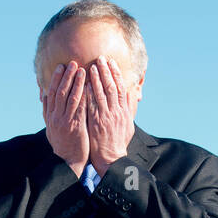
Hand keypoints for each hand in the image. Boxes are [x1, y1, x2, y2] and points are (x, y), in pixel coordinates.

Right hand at [42, 62, 87, 177]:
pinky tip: (88, 87)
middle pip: (60, 92)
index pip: (52, 93)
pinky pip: (79, 108)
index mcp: (50, 116)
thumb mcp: (51, 127)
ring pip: (69, 98)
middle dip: (66, 76)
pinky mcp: (76, 127)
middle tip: (71, 63)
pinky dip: (83, 96)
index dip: (56, 79)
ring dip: (75, 82)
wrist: (67, 161)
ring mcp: (65, 122)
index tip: (60, 67)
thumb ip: (48, 111)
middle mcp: (56, 117)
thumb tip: (44, 96)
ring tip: (81, 70)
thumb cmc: (63, 144)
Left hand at [85, 56, 134, 176]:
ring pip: (101, 94)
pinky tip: (84, 85)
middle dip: (106, 72)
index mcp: (124, 111)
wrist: (112, 158)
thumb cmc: (119, 142)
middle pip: (111, 87)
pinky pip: (91, 105)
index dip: (116, 73)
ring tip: (91, 67)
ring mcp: (106, 117)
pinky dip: (88, 94)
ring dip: (96, 80)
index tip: (111, 62)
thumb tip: (133, 92)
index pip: (121, 87)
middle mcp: (116, 112)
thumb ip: (130, 107)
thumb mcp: (129, 124)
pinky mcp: (96, 123)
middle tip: (100, 59)